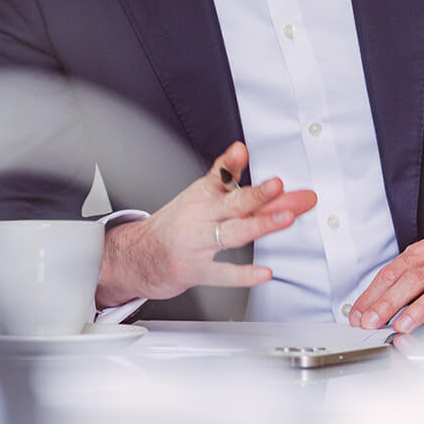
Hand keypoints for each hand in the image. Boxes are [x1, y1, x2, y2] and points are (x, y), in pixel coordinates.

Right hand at [95, 141, 316, 306]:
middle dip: (259, 194)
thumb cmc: (176, 224)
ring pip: (232, 234)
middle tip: (279, 186)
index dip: (231, 163)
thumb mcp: (198, 195)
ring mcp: (197, 244)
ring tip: (285, 218)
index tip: (242, 151)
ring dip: (260, 225)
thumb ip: (227, 176)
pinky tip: (264, 272)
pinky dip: (244, 274)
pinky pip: (222, 274)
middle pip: (232, 203)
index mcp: (201, 196)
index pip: (219, 175)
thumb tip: (242, 149)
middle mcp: (200, 216)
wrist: (138, 255)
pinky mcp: (195, 271)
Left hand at [348, 235, 423, 334]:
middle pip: (411, 280)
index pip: (391, 273)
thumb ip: (403, 281)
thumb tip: (372, 307)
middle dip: (387, 303)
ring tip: (400, 326)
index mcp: (423, 252)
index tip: (359, 314)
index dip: (372, 295)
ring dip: (417, 310)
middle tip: (372, 322)